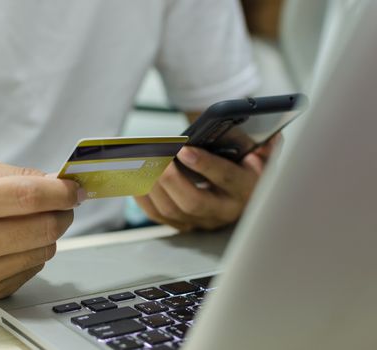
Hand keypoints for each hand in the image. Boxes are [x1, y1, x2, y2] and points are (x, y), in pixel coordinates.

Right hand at [0, 157, 80, 302]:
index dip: (60, 191)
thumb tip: (56, 182)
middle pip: (42, 228)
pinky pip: (32, 269)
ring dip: (49, 232)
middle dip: (63, 211)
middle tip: (61, 201)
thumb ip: (14, 174)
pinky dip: (32, 251)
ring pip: (44, 251)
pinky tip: (12, 242)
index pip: (25, 197)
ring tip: (29, 220)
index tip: (75, 188)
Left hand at [135, 136, 279, 230]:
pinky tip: (135, 177)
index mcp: (246, 190)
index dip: (205, 165)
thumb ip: (266, 146)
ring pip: (172, 211)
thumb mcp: (263, 155)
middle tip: (156, 158)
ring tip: (141, 163)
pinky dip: (142, 196)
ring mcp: (201, 221)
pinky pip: (158, 215)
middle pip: (193, 202)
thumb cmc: (246, 168)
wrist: (242, 194)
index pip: (227, 179)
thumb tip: (267, 138)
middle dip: (171, 179)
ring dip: (153, 186)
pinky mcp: (183, 225)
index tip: (184, 149)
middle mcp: (224, 211)